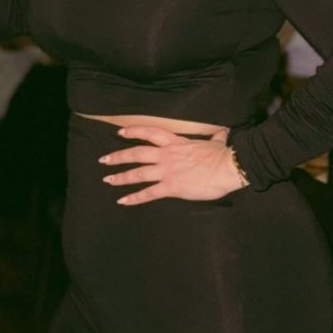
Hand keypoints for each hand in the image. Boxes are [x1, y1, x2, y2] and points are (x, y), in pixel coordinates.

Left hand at [99, 126, 245, 205]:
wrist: (228, 166)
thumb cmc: (223, 155)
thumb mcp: (216, 142)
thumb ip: (215, 138)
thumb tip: (222, 134)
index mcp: (176, 142)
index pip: (150, 132)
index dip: (133, 131)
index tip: (120, 133)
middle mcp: (166, 155)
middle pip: (136, 153)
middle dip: (118, 156)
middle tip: (104, 160)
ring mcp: (167, 171)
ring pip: (138, 173)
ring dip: (121, 177)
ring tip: (108, 180)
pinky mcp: (171, 187)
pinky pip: (148, 193)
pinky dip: (134, 198)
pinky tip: (122, 201)